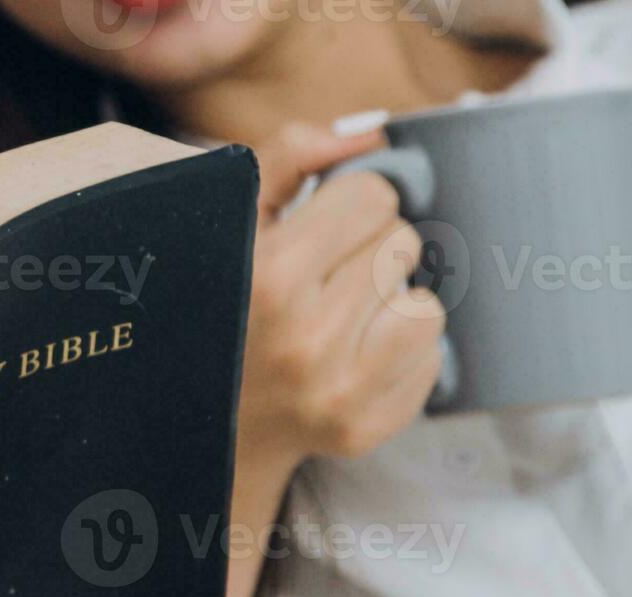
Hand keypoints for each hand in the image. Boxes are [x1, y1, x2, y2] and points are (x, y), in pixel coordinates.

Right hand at [237, 120, 448, 460]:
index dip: (349, 204)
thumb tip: (369, 135)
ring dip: (392, 301)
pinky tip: (354, 356)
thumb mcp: (233, 221)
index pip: (374, 196)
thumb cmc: (222, 303)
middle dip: (369, 251)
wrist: (201, 417)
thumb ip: (290, 158)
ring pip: (427, 302)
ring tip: (344, 317)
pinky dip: (400, 351)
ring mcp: (338, 390)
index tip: (321, 226)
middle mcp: (305, 337)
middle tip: (325, 278)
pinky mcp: (364, 427)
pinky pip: (430, 356)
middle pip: (402, 243)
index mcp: (269, 275)